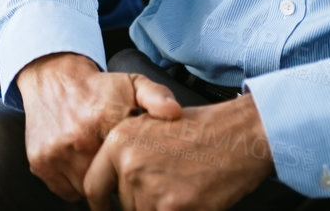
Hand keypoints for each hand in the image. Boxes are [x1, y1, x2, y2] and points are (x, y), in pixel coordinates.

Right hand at [16, 53, 183, 201]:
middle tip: (120, 166)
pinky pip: (66, 192)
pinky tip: (79, 164)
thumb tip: (174, 113)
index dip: (136, 167)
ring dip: (95, 182)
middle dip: (116, 178)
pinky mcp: (41, 162)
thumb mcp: (133, 84)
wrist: (52, 78)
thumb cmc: (98, 87)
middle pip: (109, 182)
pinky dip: (74, 184)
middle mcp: (79, 138)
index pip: (130, 164)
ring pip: (86, 190)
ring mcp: (57, 152)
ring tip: (98, 161)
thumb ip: (157, 97)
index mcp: (105, 120)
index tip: (139, 164)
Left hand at [84, 94, 273, 210]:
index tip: (105, 208)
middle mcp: (129, 164)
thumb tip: (111, 188)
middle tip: (167, 189)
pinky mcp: (174, 207)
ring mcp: (151, 188)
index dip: (99, 204)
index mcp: (119, 142)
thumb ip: (125, 156)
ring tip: (182, 190)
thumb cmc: (198, 132)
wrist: (236, 137)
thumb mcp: (149, 128)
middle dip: (142, 204)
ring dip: (162, 208)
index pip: (93, 186)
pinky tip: (192, 200)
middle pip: (124, 205)